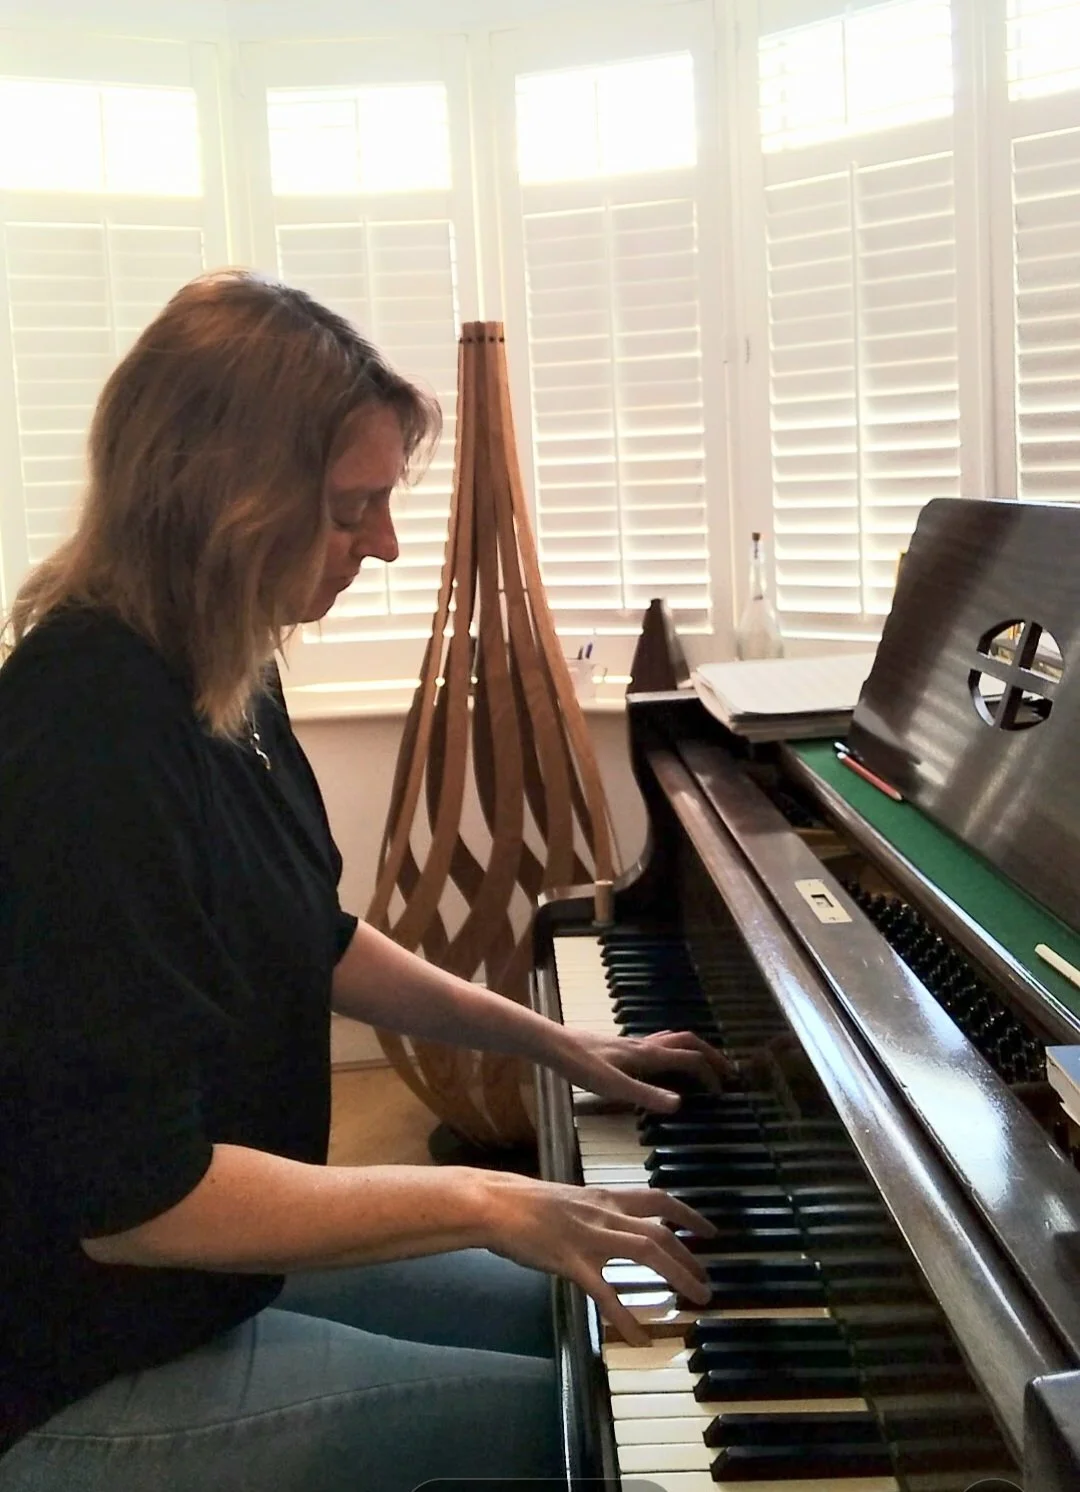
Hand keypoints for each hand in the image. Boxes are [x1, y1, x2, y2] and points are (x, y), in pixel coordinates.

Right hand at [475, 1170, 716, 1344]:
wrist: (495, 1203)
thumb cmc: (525, 1202)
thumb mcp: (570, 1199)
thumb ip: (593, 1212)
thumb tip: (610, 1225)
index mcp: (604, 1197)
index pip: (657, 1199)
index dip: (687, 1214)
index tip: (708, 1231)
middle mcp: (604, 1213)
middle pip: (660, 1230)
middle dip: (690, 1256)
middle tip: (707, 1281)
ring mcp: (590, 1237)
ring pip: (646, 1251)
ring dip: (678, 1275)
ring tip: (697, 1299)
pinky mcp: (572, 1262)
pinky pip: (605, 1293)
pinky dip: (626, 1317)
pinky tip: (640, 1339)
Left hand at [552, 1027, 736, 1112]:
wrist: (555, 1045)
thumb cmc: (581, 1066)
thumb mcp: (614, 1086)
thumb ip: (646, 1095)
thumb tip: (680, 1104)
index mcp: (648, 1055)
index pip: (690, 1058)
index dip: (710, 1074)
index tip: (722, 1092)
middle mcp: (645, 1045)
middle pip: (688, 1041)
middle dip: (711, 1054)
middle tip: (727, 1072)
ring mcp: (634, 1043)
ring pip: (673, 1039)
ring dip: (694, 1050)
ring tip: (704, 1066)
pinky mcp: (623, 1047)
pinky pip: (658, 1044)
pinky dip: (673, 1051)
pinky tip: (664, 1065)